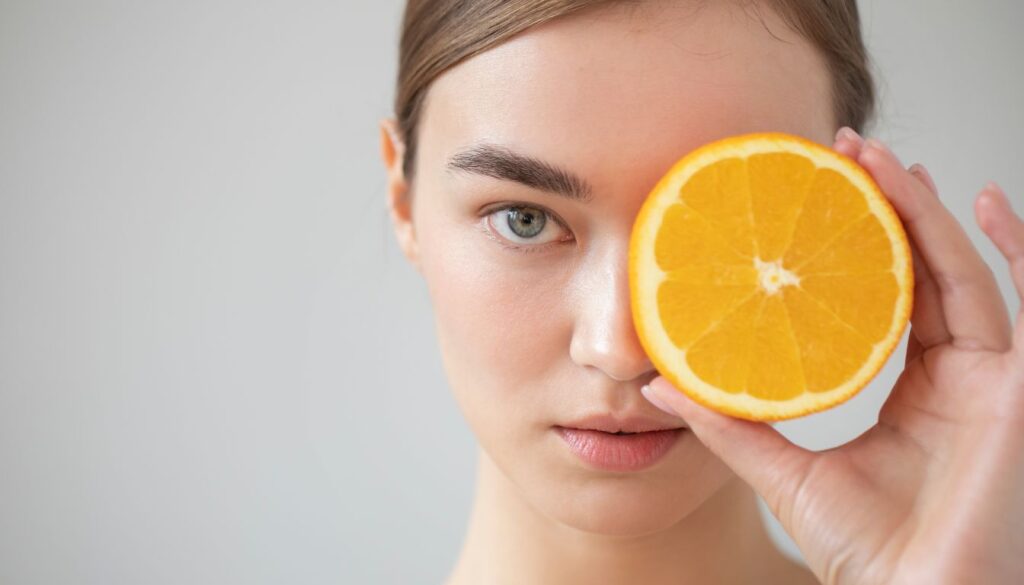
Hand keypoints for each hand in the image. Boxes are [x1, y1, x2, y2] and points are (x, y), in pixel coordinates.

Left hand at [642, 127, 1023, 584]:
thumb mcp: (784, 472)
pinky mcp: (1020, 393)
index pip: (893, 296)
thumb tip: (657, 383)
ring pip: (966, 273)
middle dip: (891, 207)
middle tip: (845, 154)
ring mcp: (996, 383)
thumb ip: (730, 424)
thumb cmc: (866, 551)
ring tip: (882, 163)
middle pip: (928, 270)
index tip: (819, 194)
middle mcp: (961, 379)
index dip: (864, 244)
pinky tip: (978, 200)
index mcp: (917, 392)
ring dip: (928, 212)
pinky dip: (1012, 248)